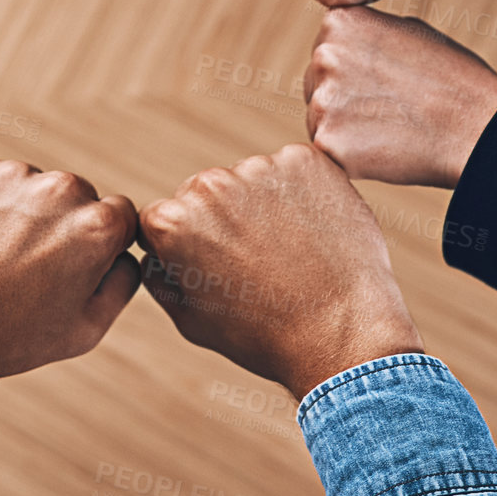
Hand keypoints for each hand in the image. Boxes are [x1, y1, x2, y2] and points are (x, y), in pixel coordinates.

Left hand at [0, 149, 138, 393]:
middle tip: (21, 268)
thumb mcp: (86, 330)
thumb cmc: (7, 339)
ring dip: (14, 211)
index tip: (65, 266)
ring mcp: (9, 172)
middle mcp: (58, 187)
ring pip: (25, 185)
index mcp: (96, 225)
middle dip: (56, 224)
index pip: (117, 215)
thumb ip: (122, 282)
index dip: (94, 244)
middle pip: (72, 196)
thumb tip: (127, 250)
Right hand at [139, 145, 421, 398]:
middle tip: (259, 263)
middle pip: (206, 194)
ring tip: (291, 253)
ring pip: (251, 180)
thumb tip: (153, 251)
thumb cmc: (264, 335)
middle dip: (224, 220)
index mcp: (171, 221)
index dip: (189, 247)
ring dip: (263, 205)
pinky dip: (301, 193)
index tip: (218, 271)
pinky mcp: (305, 160)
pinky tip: (314, 233)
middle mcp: (209, 184)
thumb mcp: (190, 320)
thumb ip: (158, 277)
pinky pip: (292, 171)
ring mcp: (259, 167)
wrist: (343, 332)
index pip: (164, 218)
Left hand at [304, 6, 496, 187]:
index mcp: (339, 22)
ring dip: (346, 129)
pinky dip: (351, 157)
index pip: (327, 53)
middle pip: (316, 86)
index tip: (388, 82)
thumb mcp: (408, 31)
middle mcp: (323, 55)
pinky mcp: (326, 141)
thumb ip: (366, 34)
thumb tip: (339, 42)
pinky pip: (328, 152)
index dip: (357, 73)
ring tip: (392, 127)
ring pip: (320, 120)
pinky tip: (385, 148)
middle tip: (391, 110)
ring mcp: (322, 98)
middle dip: (344, 100)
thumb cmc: (453, 79)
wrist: (477, 127)